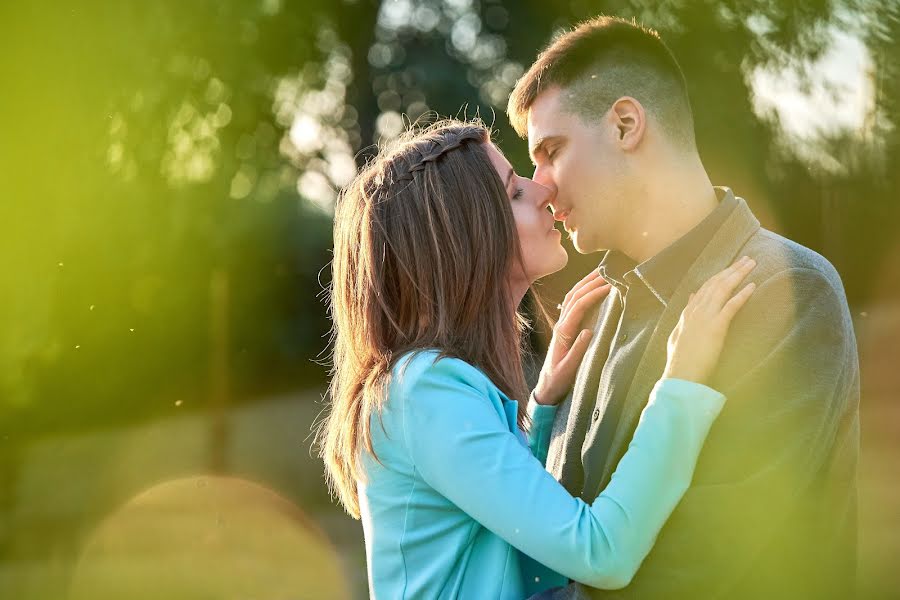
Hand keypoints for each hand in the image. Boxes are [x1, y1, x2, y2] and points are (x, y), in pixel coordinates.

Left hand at [533, 269, 611, 404]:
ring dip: (586, 282)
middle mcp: (561, 324)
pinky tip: (592, 287)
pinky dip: (583, 291)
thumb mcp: (568, 369)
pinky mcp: (566, 327)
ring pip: (573, 297)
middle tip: (609, 270)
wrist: (546, 387)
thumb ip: (578, 351)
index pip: (579, 306)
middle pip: (575, 296)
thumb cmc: (558, 380)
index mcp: (563, 332)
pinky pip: (573, 304)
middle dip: (591, 281)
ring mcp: (562, 324)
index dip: (593, 294)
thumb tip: (589, 331)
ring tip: (602, 272)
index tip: (609, 286)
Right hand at [662, 256, 757, 384]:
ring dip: (738, 274)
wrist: (680, 374)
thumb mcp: (679, 333)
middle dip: (732, 269)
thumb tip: (692, 297)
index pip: (705, 288)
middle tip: (747, 259)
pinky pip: (731, 306)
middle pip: (716, 283)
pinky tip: (752, 285)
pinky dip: (742, 294)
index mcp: (688, 313)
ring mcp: (705, 317)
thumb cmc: (680, 360)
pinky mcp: (716, 326)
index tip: (731, 267)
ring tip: (751, 264)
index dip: (720, 275)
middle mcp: (696, 310)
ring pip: (723, 289)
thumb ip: (686, 314)